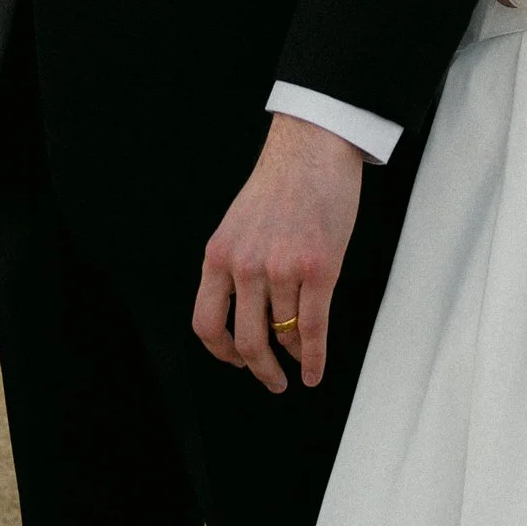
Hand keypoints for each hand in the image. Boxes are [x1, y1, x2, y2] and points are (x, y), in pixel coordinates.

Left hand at [193, 114, 362, 391]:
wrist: (312, 145)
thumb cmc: (282, 179)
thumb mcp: (240, 222)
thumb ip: (236, 262)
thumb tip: (246, 309)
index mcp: (219, 255)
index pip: (206, 323)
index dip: (222, 352)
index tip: (236, 361)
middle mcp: (246, 266)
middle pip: (247, 341)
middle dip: (260, 369)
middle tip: (272, 380)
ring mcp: (282, 269)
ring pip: (284, 334)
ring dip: (293, 356)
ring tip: (300, 360)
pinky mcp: (319, 269)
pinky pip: (314, 329)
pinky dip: (315, 358)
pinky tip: (316, 371)